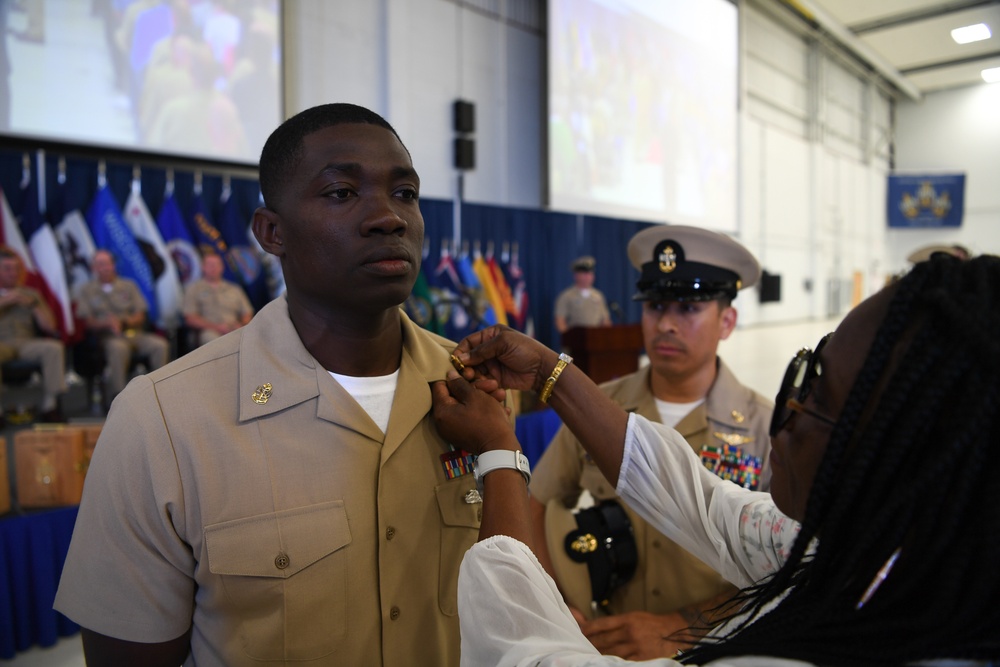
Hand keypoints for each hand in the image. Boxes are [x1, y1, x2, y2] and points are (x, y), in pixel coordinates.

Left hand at [431, 370, 518, 455]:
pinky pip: (471, 417)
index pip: (440, 386)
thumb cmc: (487, 420)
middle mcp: (444, 422)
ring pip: (467, 406)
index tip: (470, 375)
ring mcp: (454, 430)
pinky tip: (500, 407)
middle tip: (492, 385)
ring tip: (500, 395)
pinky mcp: (465, 434)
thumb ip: (459, 384)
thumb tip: (449, 375)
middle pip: (456, 396)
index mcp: (442, 412)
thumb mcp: (474, 396)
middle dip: (475, 388)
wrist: (501, 448)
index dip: (455, 378)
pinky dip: (483, 411)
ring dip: (483, 398)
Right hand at [453, 325, 558, 394]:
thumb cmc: (525, 350)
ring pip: (474, 373)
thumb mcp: (503, 344)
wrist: (542, 369)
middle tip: (469, 374)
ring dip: (475, 378)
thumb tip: (460, 358)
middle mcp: (489, 350)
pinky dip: (484, 385)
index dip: (460, 351)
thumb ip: (481, 350)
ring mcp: (492, 365)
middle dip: (467, 367)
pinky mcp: (495, 379)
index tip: (455, 361)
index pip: (468, 342)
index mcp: (490, 336)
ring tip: (481, 381)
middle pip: (469, 360)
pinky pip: (483, 383)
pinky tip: (491, 386)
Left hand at [579, 611, 695, 660]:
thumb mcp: (634, 617)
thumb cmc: (652, 624)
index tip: (577, 631)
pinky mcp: (640, 659)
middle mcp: (630, 633)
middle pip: (603, 640)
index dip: (588, 629)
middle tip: (576, 645)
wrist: (675, 633)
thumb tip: (596, 627)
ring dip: (596, 654)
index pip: (601, 624)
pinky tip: (602, 662)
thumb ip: (616, 623)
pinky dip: (610, 662)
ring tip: (585, 655)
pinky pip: (621, 662)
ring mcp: (635, 648)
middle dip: (588, 643)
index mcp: (627, 619)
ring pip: (609, 652)